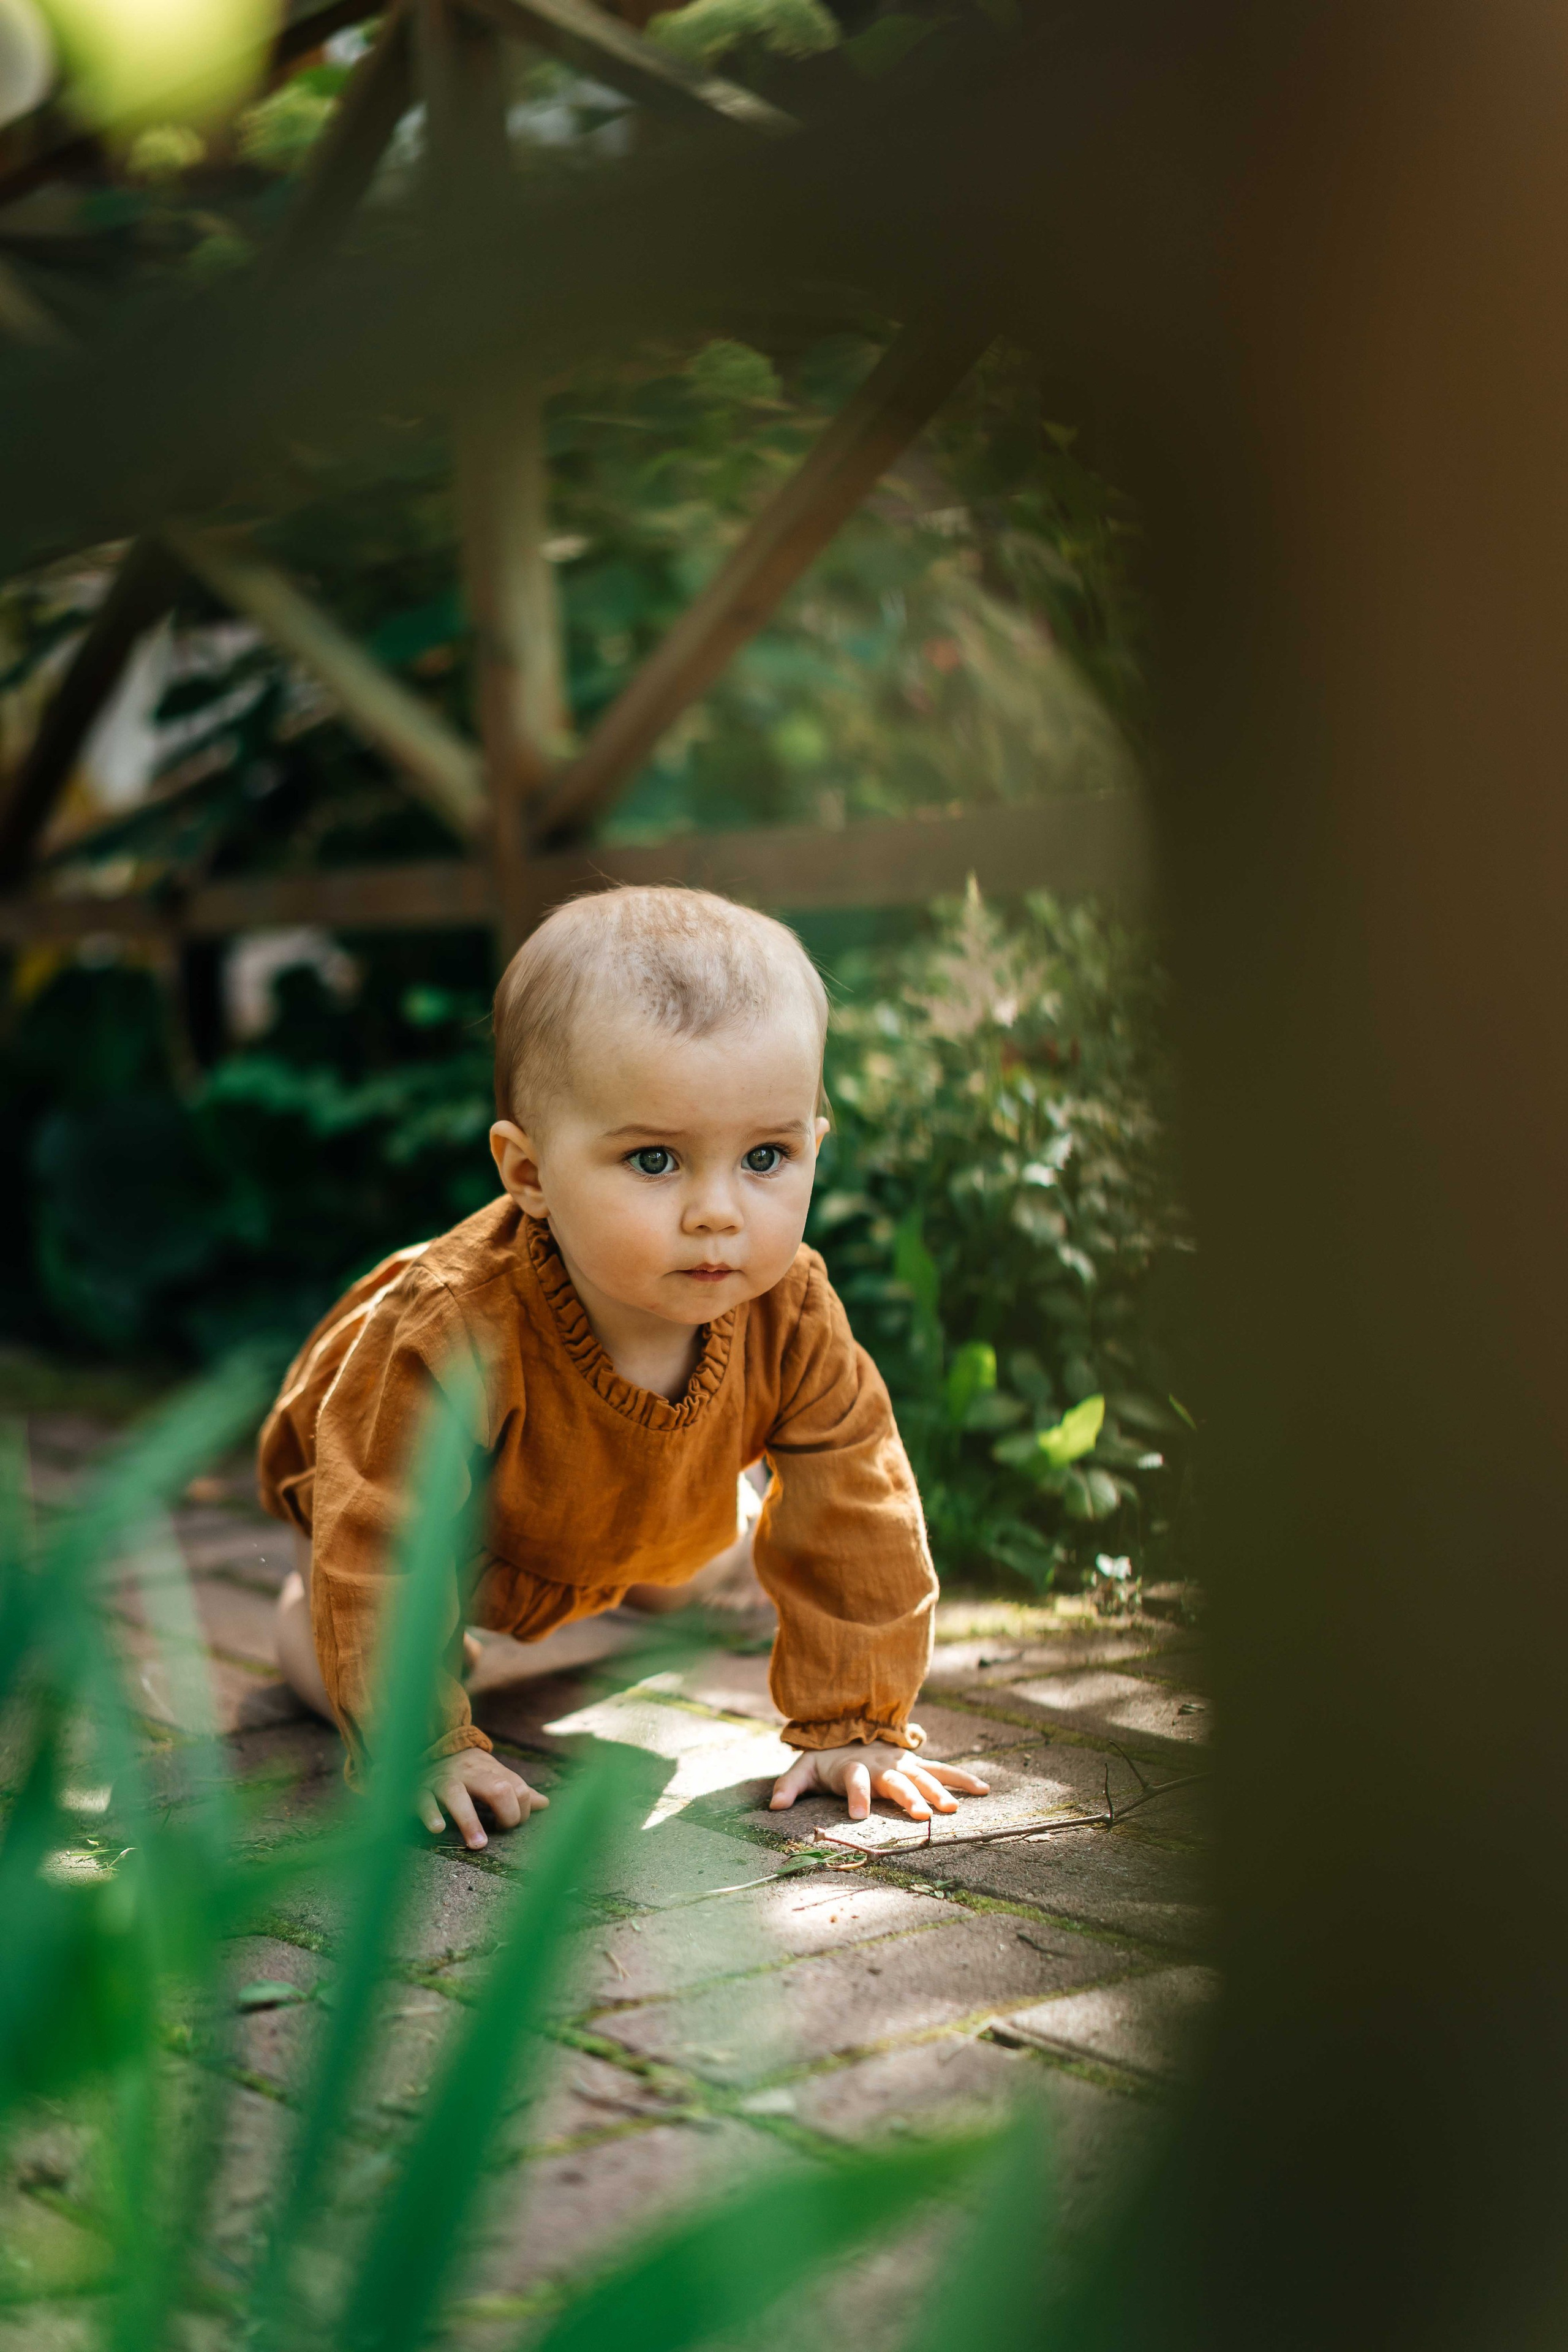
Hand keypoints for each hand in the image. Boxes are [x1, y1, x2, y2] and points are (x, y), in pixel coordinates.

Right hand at [419, 1751, 548, 1849]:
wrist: (428, 1749)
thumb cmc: (467, 1770)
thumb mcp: (492, 1775)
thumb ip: (516, 1790)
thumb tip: (545, 1804)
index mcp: (489, 1770)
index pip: (515, 1787)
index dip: (521, 1809)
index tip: (513, 1824)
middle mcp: (467, 1773)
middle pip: (495, 1787)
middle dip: (506, 1812)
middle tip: (503, 1831)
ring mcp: (442, 1781)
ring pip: (456, 1794)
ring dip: (469, 1821)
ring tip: (479, 1844)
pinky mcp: (419, 1791)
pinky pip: (423, 1801)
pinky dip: (431, 1814)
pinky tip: (438, 1828)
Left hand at [769, 1740, 988, 1822]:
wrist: (847, 1727)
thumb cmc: (825, 1757)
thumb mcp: (803, 1768)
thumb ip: (789, 1786)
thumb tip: (773, 1807)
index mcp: (853, 1767)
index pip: (854, 1781)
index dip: (855, 1796)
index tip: (857, 1815)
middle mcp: (881, 1764)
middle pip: (896, 1781)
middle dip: (908, 1797)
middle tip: (922, 1815)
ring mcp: (902, 1763)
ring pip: (924, 1777)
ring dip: (939, 1791)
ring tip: (954, 1809)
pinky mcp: (916, 1764)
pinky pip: (943, 1770)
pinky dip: (963, 1778)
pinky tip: (984, 1790)